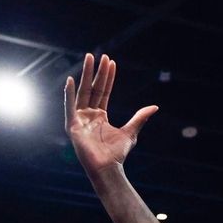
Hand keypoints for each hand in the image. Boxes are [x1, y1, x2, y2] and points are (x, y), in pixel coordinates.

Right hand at [64, 53, 158, 175]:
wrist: (108, 167)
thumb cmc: (117, 154)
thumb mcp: (131, 132)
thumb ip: (140, 117)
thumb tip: (154, 107)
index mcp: (100, 116)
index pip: (103, 91)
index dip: (107, 77)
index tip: (111, 62)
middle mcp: (88, 115)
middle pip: (92, 88)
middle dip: (96, 71)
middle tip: (99, 55)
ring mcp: (79, 119)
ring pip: (82, 92)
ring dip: (84, 75)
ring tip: (88, 58)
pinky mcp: (72, 126)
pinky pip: (69, 106)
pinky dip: (68, 94)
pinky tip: (70, 80)